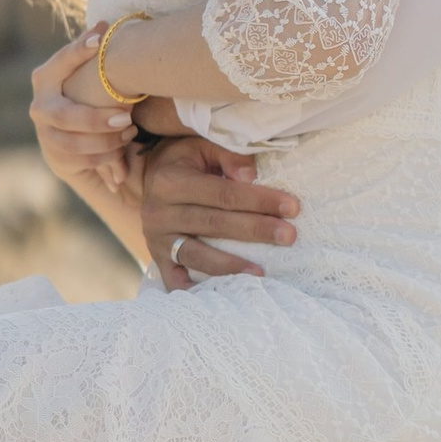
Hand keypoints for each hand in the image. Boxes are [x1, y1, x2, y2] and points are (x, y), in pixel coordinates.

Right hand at [30, 28, 133, 196]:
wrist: (68, 141)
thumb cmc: (83, 96)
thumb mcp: (84, 76)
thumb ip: (90, 53)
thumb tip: (106, 23)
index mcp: (45, 79)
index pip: (60, 63)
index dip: (78, 51)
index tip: (101, 39)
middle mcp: (40, 107)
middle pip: (64, 116)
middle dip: (95, 119)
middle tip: (126, 117)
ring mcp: (45, 135)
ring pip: (74, 143)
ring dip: (105, 140)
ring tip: (129, 131)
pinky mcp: (57, 158)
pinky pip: (83, 160)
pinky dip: (106, 156)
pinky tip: (123, 146)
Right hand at [138, 136, 299, 288]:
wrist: (149, 175)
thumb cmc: (185, 159)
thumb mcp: (201, 146)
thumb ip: (227, 155)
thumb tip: (251, 175)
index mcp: (171, 181)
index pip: (223, 194)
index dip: (258, 201)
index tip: (291, 207)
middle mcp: (159, 212)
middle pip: (215, 224)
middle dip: (255, 230)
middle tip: (289, 236)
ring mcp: (157, 239)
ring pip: (197, 255)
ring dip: (231, 265)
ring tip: (262, 272)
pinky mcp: (157, 258)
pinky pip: (176, 280)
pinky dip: (195, 290)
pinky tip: (222, 295)